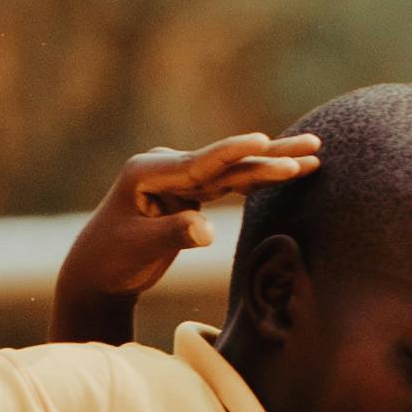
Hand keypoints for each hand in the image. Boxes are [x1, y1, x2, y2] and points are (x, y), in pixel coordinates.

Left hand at [59, 131, 322, 305]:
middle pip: (227, 161)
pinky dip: (257, 180)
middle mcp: (166, 167)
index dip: (235, 152)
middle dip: (271, 154)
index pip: (202, 161)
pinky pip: (229, 183)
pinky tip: (286, 172)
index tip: (263, 140)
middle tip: (314, 145)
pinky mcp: (190, 192)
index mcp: (148, 171)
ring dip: (272, 164)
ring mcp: (180, 177)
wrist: (97, 272)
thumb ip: (173, 235)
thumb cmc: (111, 259)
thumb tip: (206, 229)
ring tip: (314, 156)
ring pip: (234, 170)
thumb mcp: (138, 248)